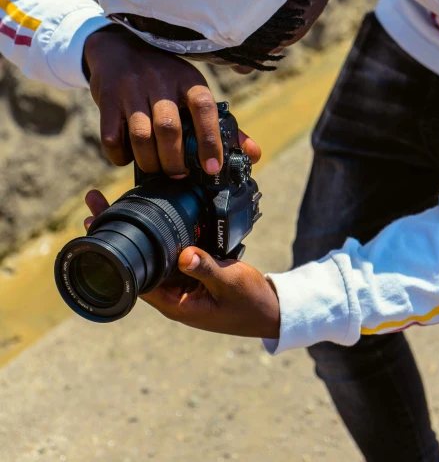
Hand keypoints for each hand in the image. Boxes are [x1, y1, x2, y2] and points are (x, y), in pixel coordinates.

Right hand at [83, 27, 260, 176]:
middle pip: (169, 128)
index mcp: (188, 79)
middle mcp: (160, 81)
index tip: (212, 168)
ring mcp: (132, 89)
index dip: (210, 140)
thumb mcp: (192, 89)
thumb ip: (221, 122)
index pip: (204, 108)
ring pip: (141, 135)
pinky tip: (128, 158)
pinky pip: (112, 136)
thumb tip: (253, 154)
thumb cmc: (164, 77)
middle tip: (179, 174)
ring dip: (150, 161)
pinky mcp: (107, 98)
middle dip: (175, 160)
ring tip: (156, 170)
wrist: (118, 47)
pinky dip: (120, 155)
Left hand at [84, 190, 279, 338]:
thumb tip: (184, 254)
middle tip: (95, 205)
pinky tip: (155, 212)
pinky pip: (172, 250)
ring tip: (116, 201)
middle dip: (117, 233)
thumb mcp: (230, 283)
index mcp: (174, 302)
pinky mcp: (193, 271)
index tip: (96, 225)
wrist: (270, 311)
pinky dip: (161, 232)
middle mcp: (172, 292)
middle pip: (137, 260)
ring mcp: (181, 281)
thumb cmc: (249, 303)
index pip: (132, 276)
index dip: (112, 251)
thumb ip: (208, 268)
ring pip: (153, 253)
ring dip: (137, 230)